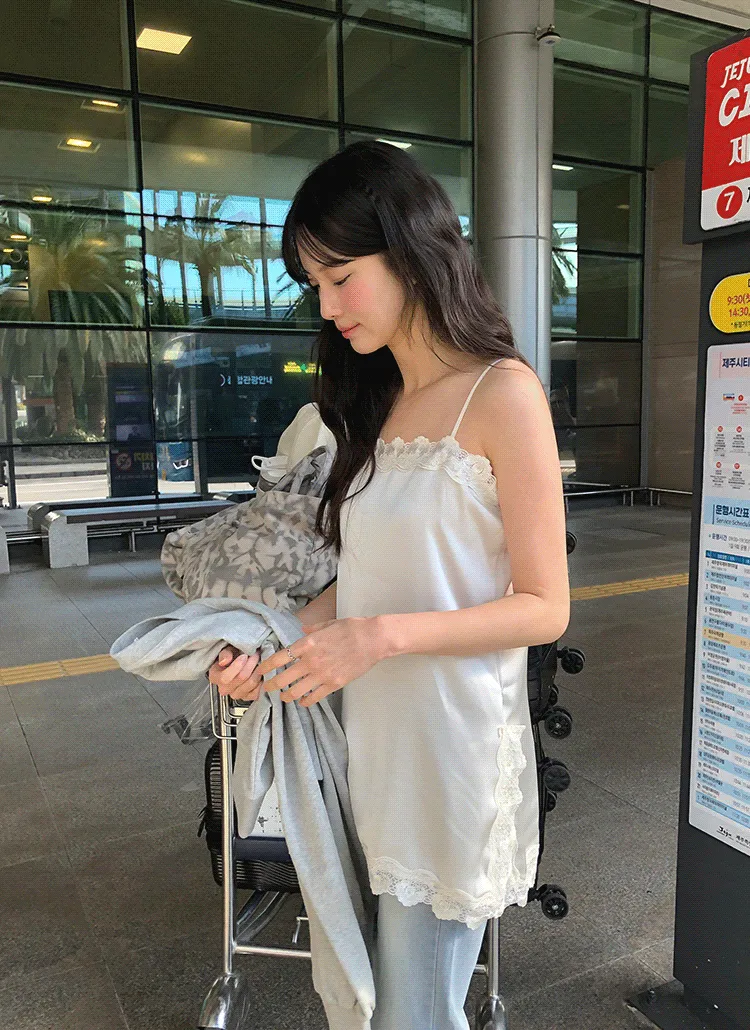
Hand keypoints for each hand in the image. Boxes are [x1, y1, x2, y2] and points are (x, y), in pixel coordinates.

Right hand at [208, 645, 261, 701]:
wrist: (239, 663)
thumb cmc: (232, 656)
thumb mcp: (227, 650)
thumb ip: (225, 654)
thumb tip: (224, 661)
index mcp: (215, 677)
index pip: (225, 677)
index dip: (237, 666)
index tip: (244, 656)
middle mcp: (224, 689)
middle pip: (241, 679)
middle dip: (250, 664)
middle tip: (255, 655)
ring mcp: (236, 694)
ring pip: (251, 684)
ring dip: (257, 670)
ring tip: (259, 661)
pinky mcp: (248, 697)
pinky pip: (258, 690)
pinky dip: (262, 680)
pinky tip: (261, 672)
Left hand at [248, 617, 387, 706]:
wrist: (373, 639)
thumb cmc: (351, 628)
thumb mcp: (328, 624)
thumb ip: (312, 629)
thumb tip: (303, 628)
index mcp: (307, 644)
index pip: (279, 658)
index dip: (266, 667)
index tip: (260, 671)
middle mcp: (311, 661)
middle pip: (283, 678)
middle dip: (271, 686)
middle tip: (266, 689)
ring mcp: (322, 674)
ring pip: (296, 691)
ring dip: (286, 696)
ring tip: (284, 697)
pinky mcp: (334, 684)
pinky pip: (314, 697)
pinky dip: (306, 701)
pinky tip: (303, 701)